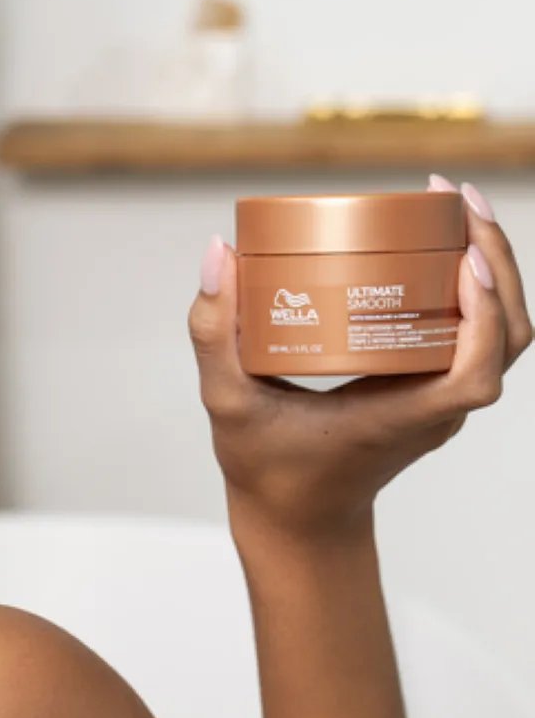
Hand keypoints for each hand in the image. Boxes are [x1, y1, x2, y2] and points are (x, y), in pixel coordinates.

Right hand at [187, 178, 531, 544]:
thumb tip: (219, 253)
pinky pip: (478, 338)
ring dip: (496, 270)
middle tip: (454, 198)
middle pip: (507, 339)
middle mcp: (434, 410)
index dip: (486, 315)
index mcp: (398, 418)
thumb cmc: (267, 469)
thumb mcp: (225, 401)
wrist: (298, 519)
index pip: (474, 374)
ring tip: (457, 209)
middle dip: (498, 261)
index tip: (466, 259)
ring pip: (503, 337)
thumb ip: (212, 331)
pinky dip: (478, 289)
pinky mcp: (433, 391)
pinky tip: (444, 245)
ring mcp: (441, 402)